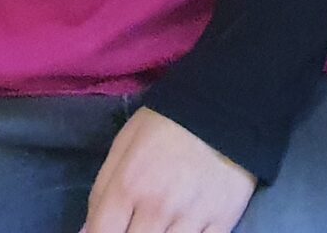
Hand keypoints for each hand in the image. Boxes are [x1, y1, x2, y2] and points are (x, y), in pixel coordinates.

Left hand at [82, 106, 255, 232]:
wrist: (225, 106)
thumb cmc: (166, 123)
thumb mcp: (123, 145)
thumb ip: (101, 193)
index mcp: (129, 185)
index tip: (111, 229)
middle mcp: (158, 207)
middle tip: (137, 222)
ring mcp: (191, 218)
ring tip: (159, 223)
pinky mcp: (223, 221)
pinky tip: (183, 229)